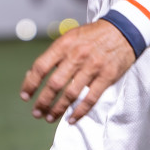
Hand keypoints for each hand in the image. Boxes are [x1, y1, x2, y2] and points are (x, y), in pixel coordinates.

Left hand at [19, 20, 136, 124]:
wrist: (123, 30)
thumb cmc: (92, 35)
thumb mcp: (70, 37)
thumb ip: (54, 55)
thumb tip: (32, 74)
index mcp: (64, 45)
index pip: (41, 67)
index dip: (30, 83)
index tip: (25, 96)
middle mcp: (76, 56)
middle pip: (54, 84)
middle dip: (43, 101)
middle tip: (36, 113)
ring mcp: (92, 67)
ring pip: (71, 94)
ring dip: (58, 109)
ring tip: (49, 118)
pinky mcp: (107, 76)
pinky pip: (91, 98)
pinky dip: (80, 111)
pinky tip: (72, 119)